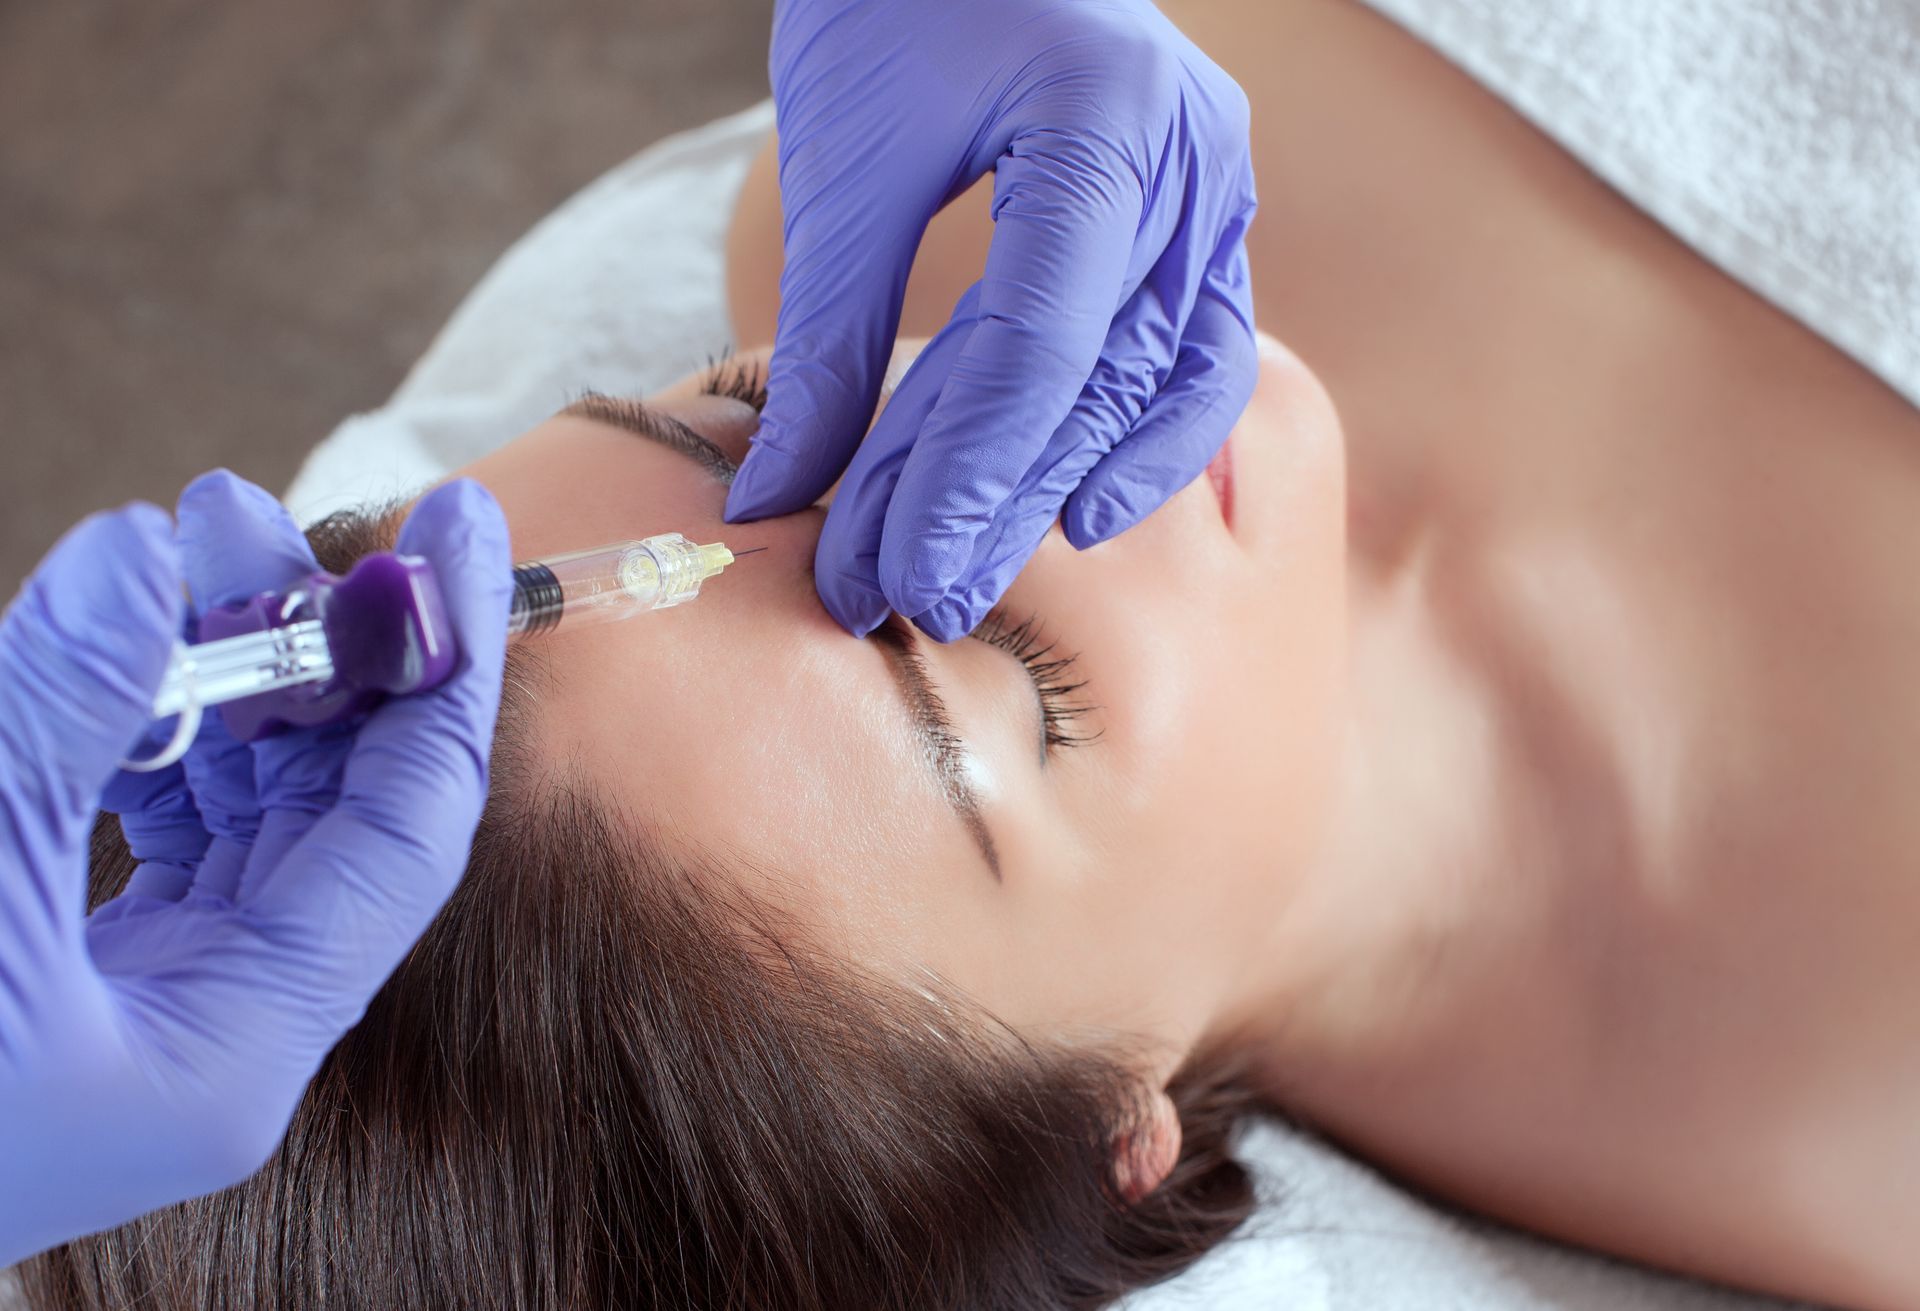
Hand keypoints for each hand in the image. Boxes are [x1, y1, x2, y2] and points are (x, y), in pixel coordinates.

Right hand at [0, 471, 509, 1263]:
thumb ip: (59, 704)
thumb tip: (141, 548)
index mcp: (236, 1046)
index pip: (410, 823)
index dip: (444, 664)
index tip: (462, 528)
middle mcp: (215, 1030)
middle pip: (327, 802)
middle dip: (310, 644)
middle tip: (247, 511)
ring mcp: (143, 1006)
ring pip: (237, 807)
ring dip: (223, 673)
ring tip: (186, 541)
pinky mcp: (64, 978)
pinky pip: (155, 830)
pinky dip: (149, 734)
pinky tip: (126, 647)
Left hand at [724, 0, 1258, 640]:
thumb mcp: (847, 151)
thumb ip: (825, 328)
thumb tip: (777, 494)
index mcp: (1102, 118)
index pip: (1036, 346)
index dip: (963, 475)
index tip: (892, 576)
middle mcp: (1189, 159)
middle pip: (1099, 382)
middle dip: (996, 504)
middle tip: (909, 602)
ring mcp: (1215, 187)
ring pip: (1163, 385)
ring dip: (1067, 486)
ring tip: (976, 570)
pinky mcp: (1207, 215)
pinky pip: (1196, 353)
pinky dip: (1143, 438)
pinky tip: (1081, 508)